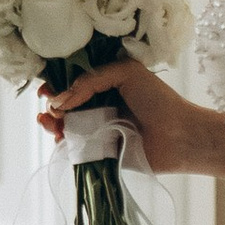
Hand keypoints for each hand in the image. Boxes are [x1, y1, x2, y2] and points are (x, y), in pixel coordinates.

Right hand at [38, 57, 217, 180]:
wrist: (179, 136)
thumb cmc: (158, 100)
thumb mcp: (125, 73)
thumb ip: (90, 79)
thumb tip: (60, 100)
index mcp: (108, 84)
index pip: (74, 81)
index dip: (57, 83)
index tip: (45, 88)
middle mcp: (101, 105)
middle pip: (65, 104)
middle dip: (52, 104)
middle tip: (50, 107)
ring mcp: (100, 128)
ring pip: (66, 125)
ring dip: (51, 122)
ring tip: (48, 121)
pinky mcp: (100, 151)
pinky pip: (75, 146)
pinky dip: (61, 140)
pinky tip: (56, 134)